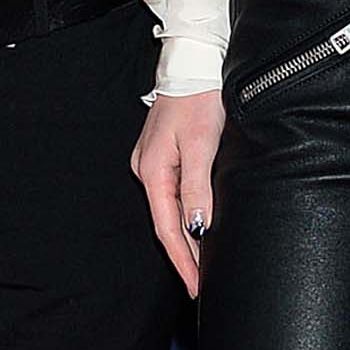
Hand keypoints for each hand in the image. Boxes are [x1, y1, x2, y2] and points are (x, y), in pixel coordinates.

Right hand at [131, 89, 223, 293]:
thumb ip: (198, 187)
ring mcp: (154, 164)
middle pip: (167, 224)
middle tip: (201, 285)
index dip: (183, 261)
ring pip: (170, 211)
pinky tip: (198, 229)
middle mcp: (147, 170)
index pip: (168, 229)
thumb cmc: (198, 98)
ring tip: (202, 267)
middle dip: (184, 256)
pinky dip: (186, 216)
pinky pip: (174, 196)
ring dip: (186, 239)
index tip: (196, 286)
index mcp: (153, 171)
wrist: (193, 64)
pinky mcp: (164, 156)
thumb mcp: (202, 143)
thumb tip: (197, 227)